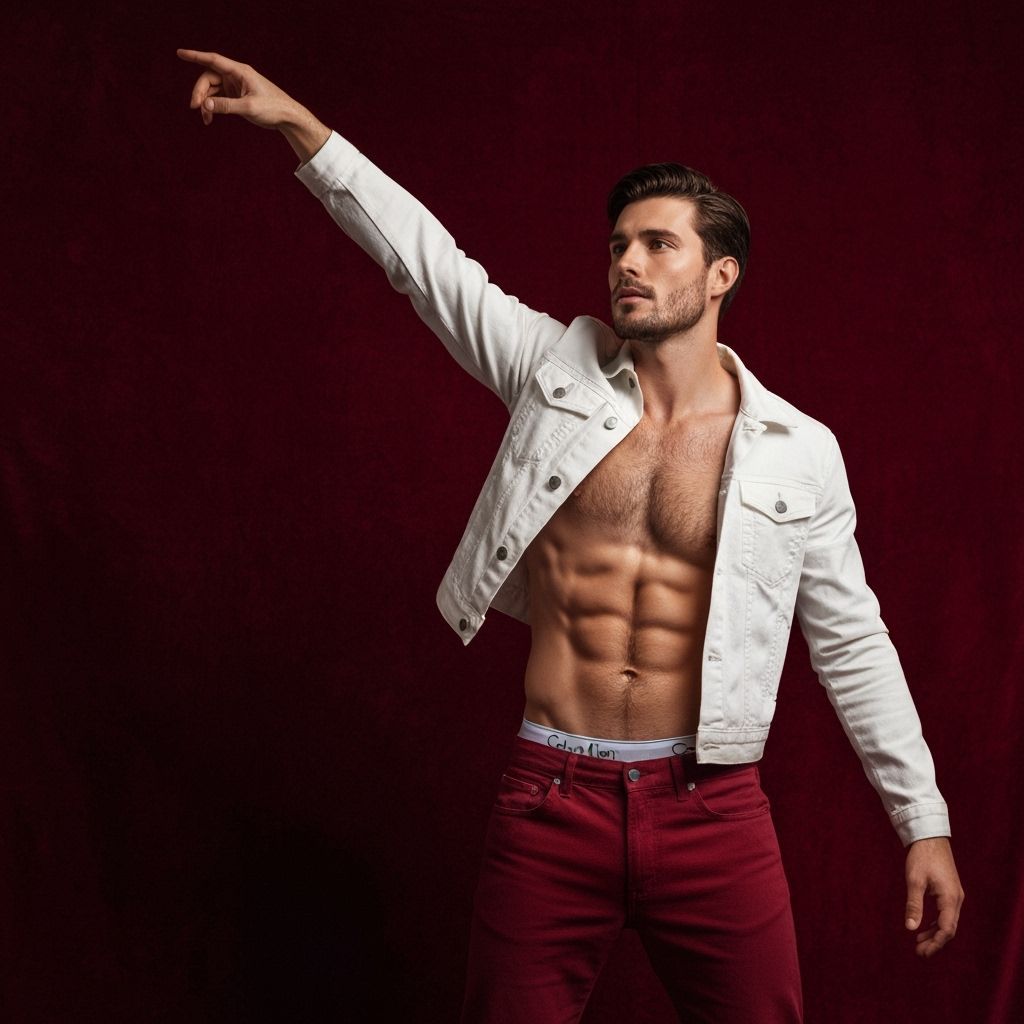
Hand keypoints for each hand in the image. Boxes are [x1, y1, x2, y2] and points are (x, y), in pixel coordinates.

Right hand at [176, 49, 330, 161]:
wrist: (288, 117)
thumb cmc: (272, 108)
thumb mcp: (248, 108)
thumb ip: (226, 106)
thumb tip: (205, 106)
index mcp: (239, 71)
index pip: (212, 60)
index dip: (195, 56)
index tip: (179, 53)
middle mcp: (236, 76)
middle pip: (208, 78)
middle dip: (199, 92)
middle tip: (195, 107)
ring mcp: (236, 86)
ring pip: (212, 90)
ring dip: (205, 103)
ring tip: (205, 119)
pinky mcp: (237, 96)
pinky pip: (218, 99)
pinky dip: (212, 107)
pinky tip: (210, 119)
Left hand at [904, 836, 963, 956]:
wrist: (930, 837)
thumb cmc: (921, 857)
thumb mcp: (914, 880)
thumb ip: (913, 905)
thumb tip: (910, 928)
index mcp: (950, 898)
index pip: (946, 929)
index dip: (935, 943)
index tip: (922, 952)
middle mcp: (956, 899)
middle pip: (949, 928)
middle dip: (935, 942)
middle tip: (919, 952)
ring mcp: (955, 895)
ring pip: (948, 922)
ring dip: (934, 933)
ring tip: (919, 943)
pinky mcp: (950, 891)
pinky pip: (945, 913)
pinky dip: (935, 922)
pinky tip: (924, 926)